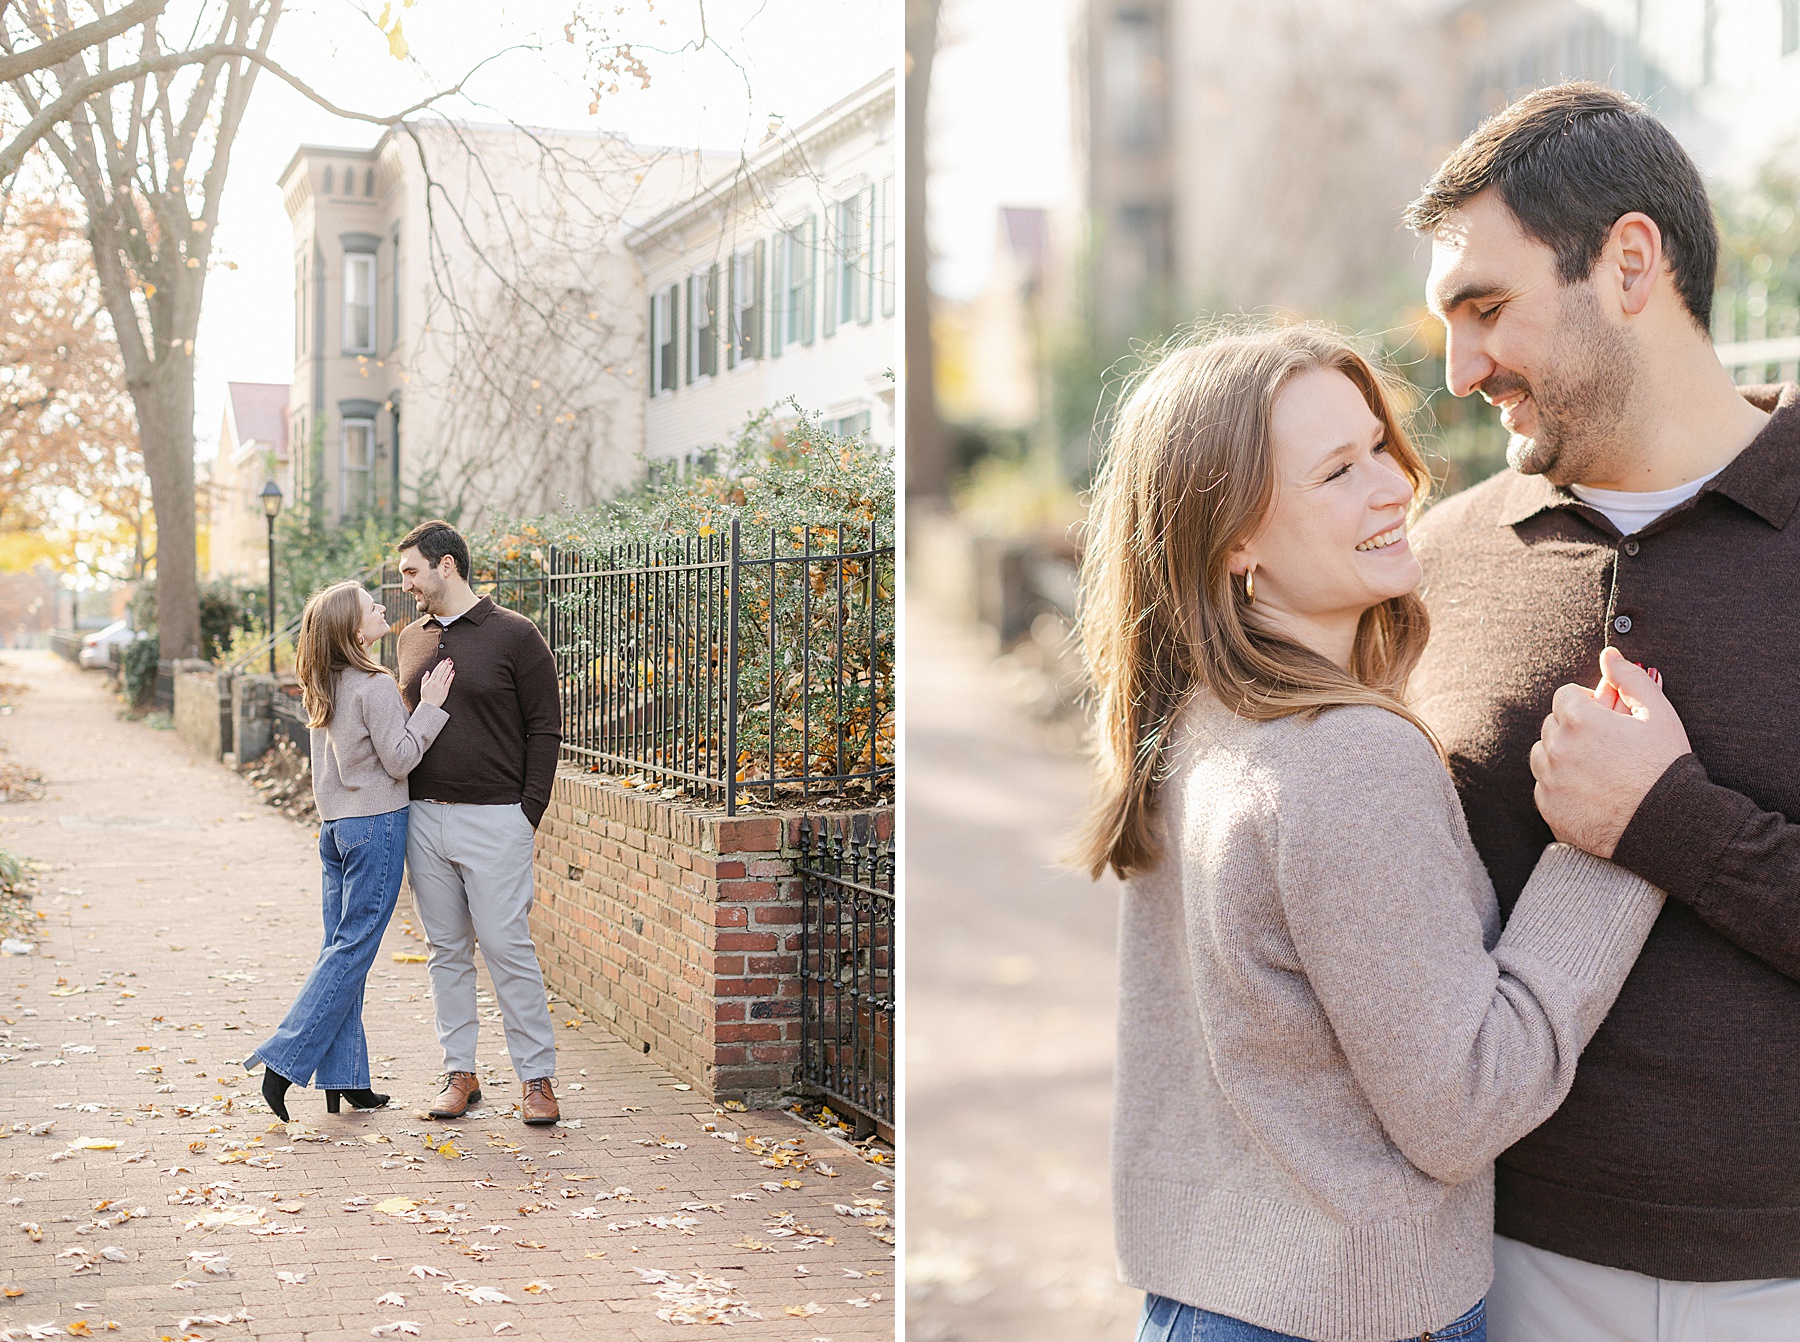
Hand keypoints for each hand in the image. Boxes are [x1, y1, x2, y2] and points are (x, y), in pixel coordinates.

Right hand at [420, 658, 454, 707]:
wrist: (429, 706)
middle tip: (449, 659)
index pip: (435, 671)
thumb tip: (427, 672)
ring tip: (452, 663)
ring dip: (449, 668)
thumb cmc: (426, 697)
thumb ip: (424, 679)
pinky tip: (453, 672)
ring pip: (445, 675)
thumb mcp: (422, 687)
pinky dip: (451, 676)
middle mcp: (435, 683)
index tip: (443, 661)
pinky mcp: (445, 690)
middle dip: (445, 665)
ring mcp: (440, 686)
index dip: (440, 665)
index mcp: (430, 681)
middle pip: (441, 671)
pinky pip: (448, 682)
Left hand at [1529, 647, 1690, 857]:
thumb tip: (1609, 655)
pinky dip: (1561, 785)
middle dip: (1576, 728)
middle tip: (1609, 745)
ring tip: (1600, 768)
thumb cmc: (1666, 767)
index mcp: (1579, 719)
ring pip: (1542, 754)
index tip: (1608, 719)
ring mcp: (1549, 780)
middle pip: (1553, 724)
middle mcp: (1556, 748)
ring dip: (1563, 755)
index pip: (1566, 695)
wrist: (1670, 826)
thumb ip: (1629, 679)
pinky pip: (1544, 786)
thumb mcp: (1658, 714)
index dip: (1589, 704)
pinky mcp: (1549, 808)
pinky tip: (1592, 791)